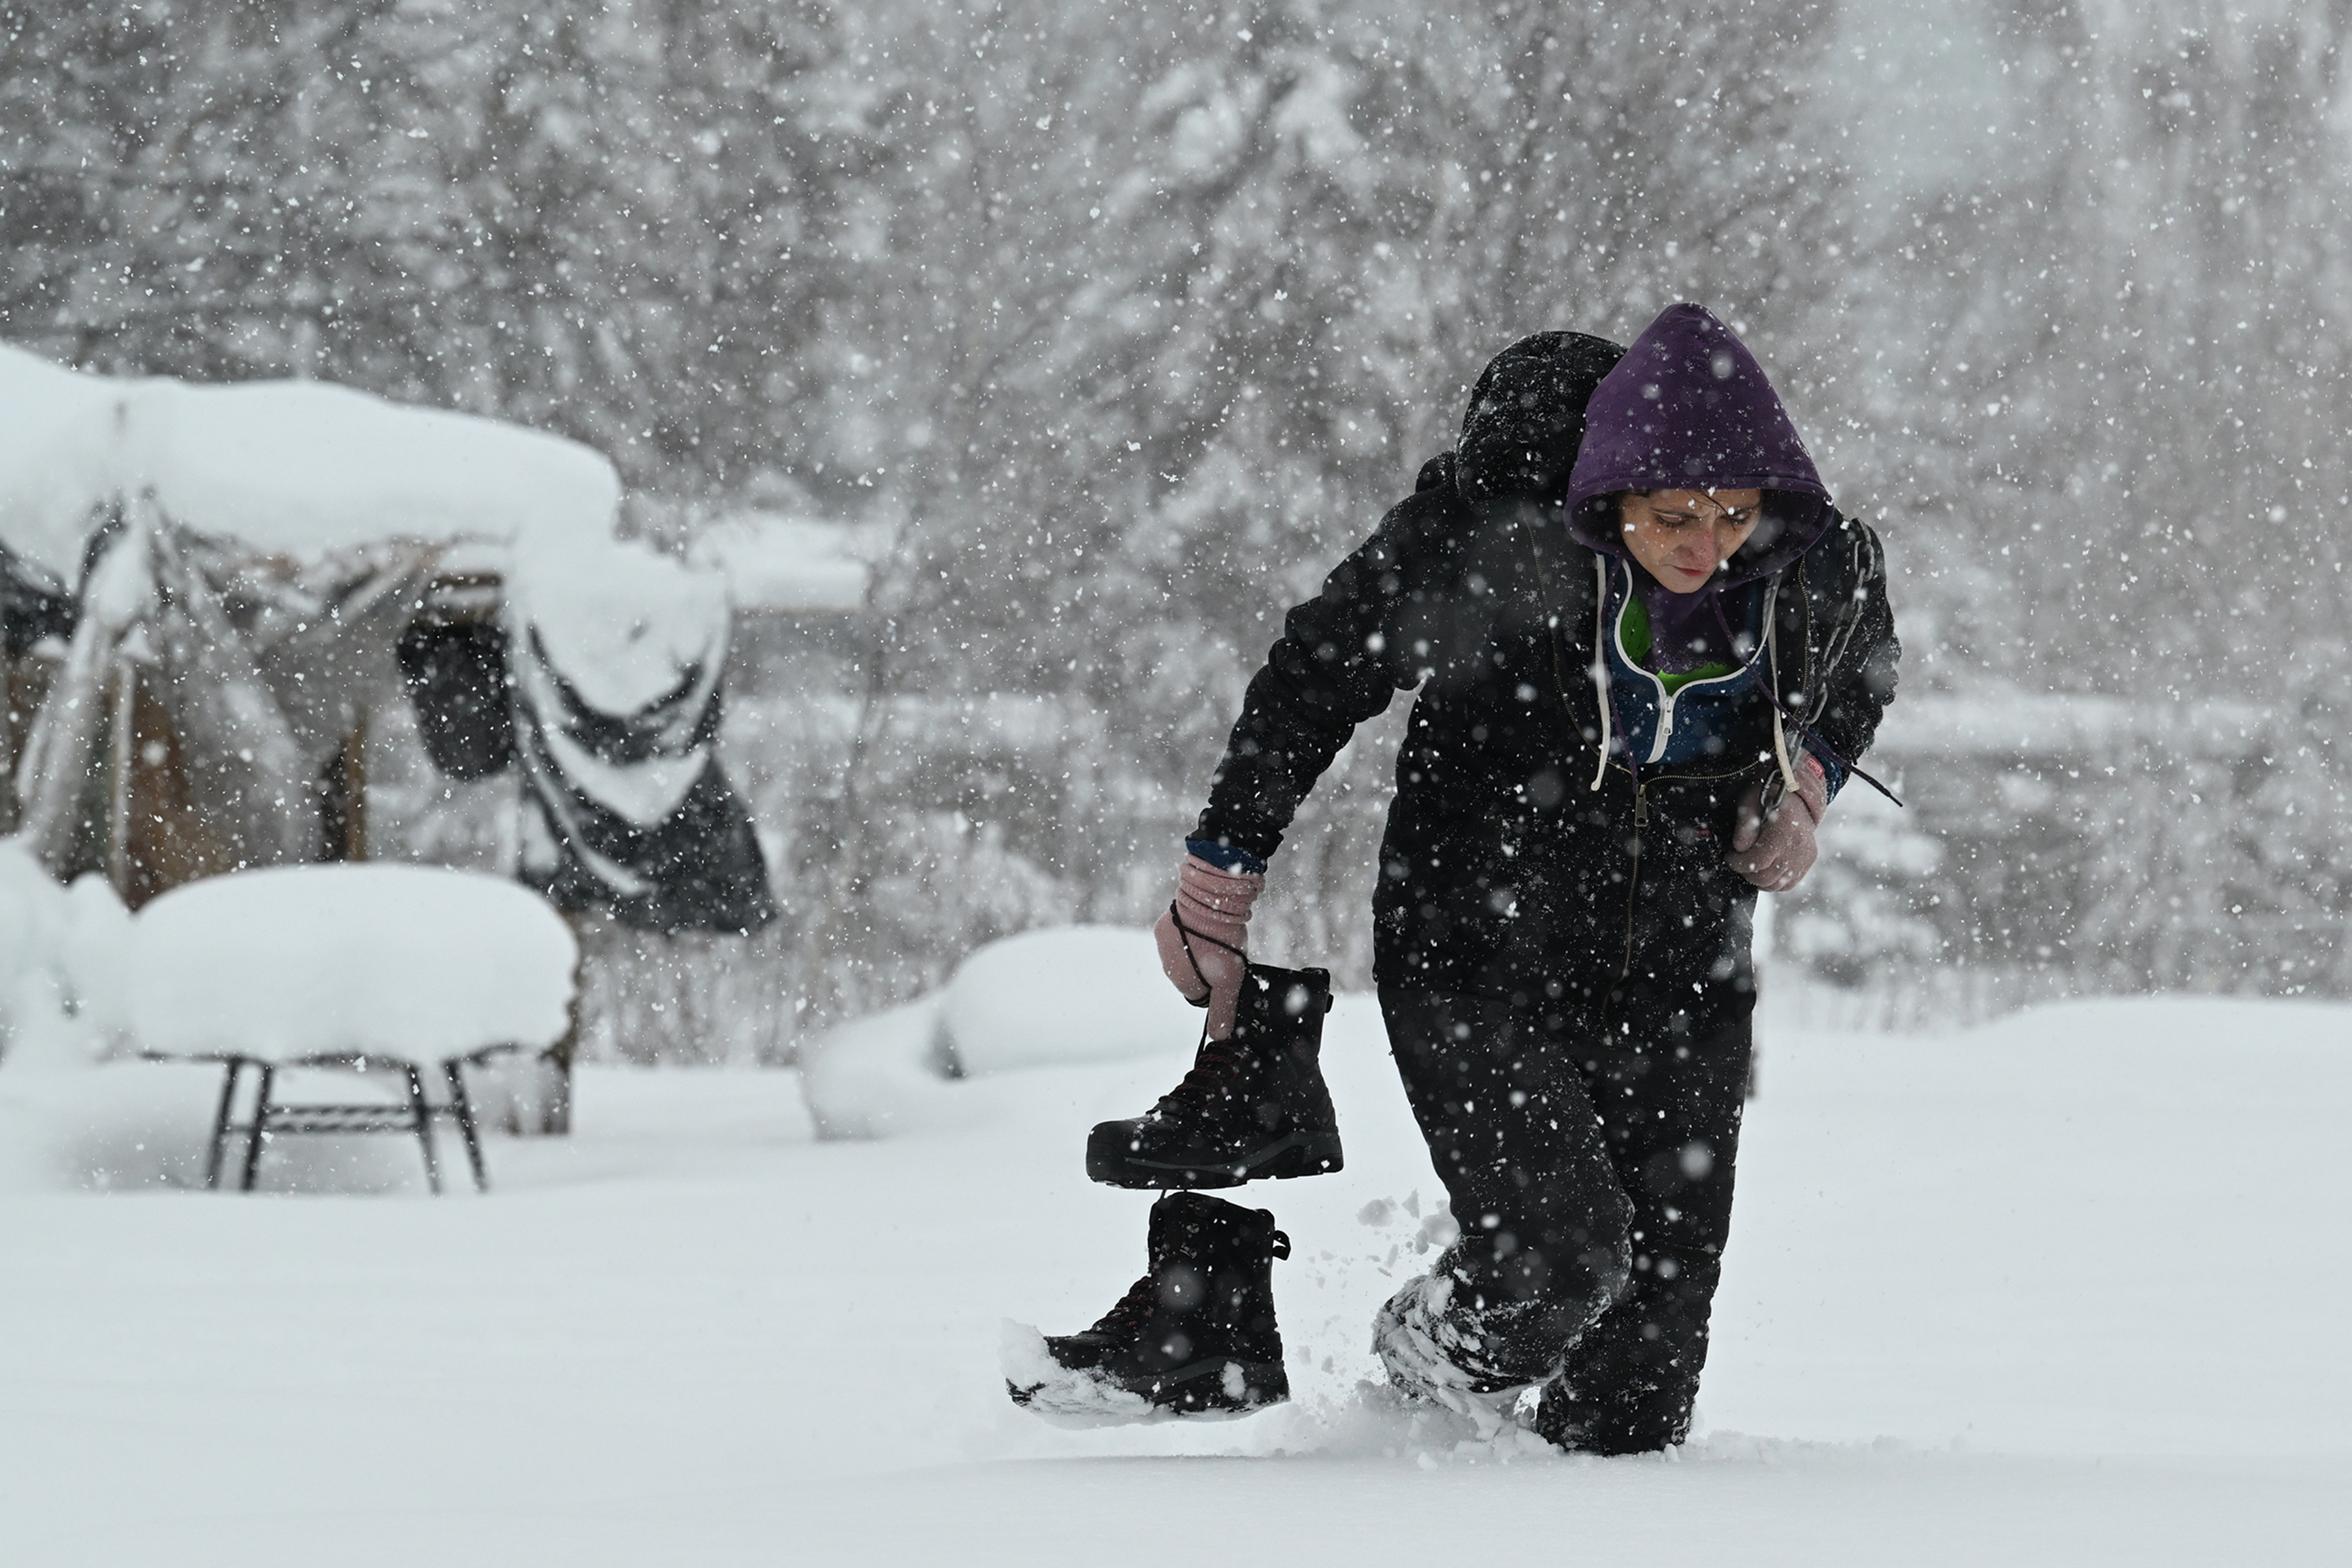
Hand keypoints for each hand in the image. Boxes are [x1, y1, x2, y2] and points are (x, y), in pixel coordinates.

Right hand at [1152, 854, 1261, 1039]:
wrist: (1210, 897)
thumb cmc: (1221, 941)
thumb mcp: (1228, 981)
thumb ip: (1222, 1011)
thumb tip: (1219, 1039)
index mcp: (1181, 982)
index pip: (1200, 996)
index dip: (1218, 986)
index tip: (1228, 972)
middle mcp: (1166, 965)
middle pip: (1192, 976)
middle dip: (1208, 968)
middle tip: (1225, 953)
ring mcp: (1163, 944)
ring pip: (1185, 956)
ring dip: (1199, 950)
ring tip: (1216, 937)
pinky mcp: (1163, 924)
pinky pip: (1178, 936)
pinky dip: (1191, 933)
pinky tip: (1204, 926)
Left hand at [1728, 754, 1827, 892]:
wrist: (1795, 794)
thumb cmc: (1768, 796)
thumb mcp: (1750, 800)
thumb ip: (1744, 824)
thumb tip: (1739, 847)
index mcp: (1784, 829)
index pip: (1758, 860)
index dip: (1738, 863)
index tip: (1729, 857)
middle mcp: (1799, 844)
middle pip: (1766, 877)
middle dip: (1745, 872)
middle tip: (1737, 862)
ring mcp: (1806, 855)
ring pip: (1776, 884)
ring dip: (1758, 879)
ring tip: (1749, 864)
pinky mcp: (1809, 860)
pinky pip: (1787, 884)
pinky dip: (1772, 882)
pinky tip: (1763, 869)